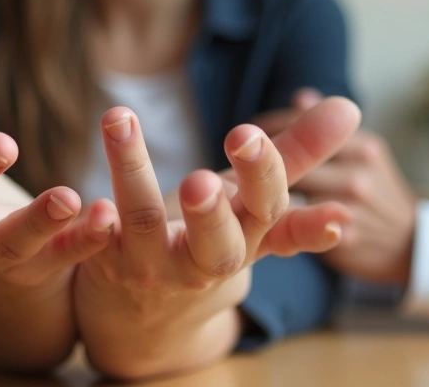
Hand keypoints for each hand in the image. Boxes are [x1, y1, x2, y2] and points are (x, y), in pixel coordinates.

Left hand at [74, 98, 360, 379]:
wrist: (153, 319)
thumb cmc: (214, 241)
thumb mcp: (257, 207)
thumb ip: (298, 157)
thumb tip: (351, 108)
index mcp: (247, 239)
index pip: (265, 209)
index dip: (260, 175)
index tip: (247, 134)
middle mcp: (203, 260)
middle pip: (216, 243)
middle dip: (211, 213)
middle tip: (200, 180)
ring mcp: (151, 263)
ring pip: (140, 220)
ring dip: (131, 169)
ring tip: (120, 117)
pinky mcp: (103, 260)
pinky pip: (89, 242)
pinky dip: (86, 222)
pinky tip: (77, 193)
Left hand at [255, 89, 417, 285]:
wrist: (413, 246)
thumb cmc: (378, 192)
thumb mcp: (363, 153)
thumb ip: (330, 127)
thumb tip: (301, 96)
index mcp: (363, 146)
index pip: (307, 125)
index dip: (272, 127)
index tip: (249, 129)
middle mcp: (359, 173)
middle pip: (296, 160)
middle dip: (262, 158)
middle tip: (236, 156)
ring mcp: (352, 208)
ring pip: (293, 195)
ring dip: (264, 192)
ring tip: (239, 190)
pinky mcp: (343, 241)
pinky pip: (302, 229)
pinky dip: (282, 223)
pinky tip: (263, 221)